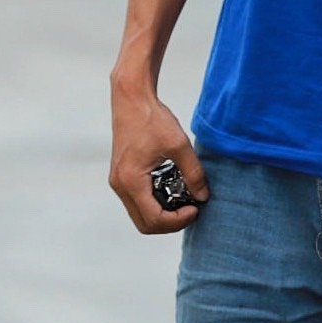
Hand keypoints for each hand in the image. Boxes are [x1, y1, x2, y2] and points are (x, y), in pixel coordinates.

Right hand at [109, 85, 208, 234]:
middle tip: (190, 210)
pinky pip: (137, 201)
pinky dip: (154, 204)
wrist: (131, 99)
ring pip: (139, 215)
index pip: (154, 219)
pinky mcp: (122, 176)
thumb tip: (203, 196)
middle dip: (170, 223)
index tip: (195, 208)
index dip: (178, 221)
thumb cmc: (150, 118)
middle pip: (144, 224)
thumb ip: (193, 173)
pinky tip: (171, 189)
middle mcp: (120, 185)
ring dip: (162, 215)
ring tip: (183, 201)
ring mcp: (118, 181)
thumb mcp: (179, 144)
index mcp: (131, 180)